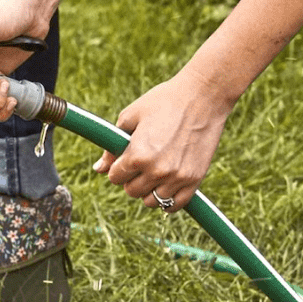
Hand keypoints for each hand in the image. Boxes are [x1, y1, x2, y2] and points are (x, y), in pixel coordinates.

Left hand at [92, 69, 234, 211]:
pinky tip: (167, 186)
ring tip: (155, 172)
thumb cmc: (164, 101)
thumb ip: (112, 147)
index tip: (125, 158)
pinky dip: (168, 201)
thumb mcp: (131, 117)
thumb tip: (98, 169)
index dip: (117, 168)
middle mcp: (156, 170)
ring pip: (151, 201)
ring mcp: (176, 177)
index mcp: (136, 155)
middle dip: (131, 179)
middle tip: (141, 163)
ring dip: (149, 190)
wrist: (204, 96)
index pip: (114, 178)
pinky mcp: (194, 180)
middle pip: (131, 191)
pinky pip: (175, 205)